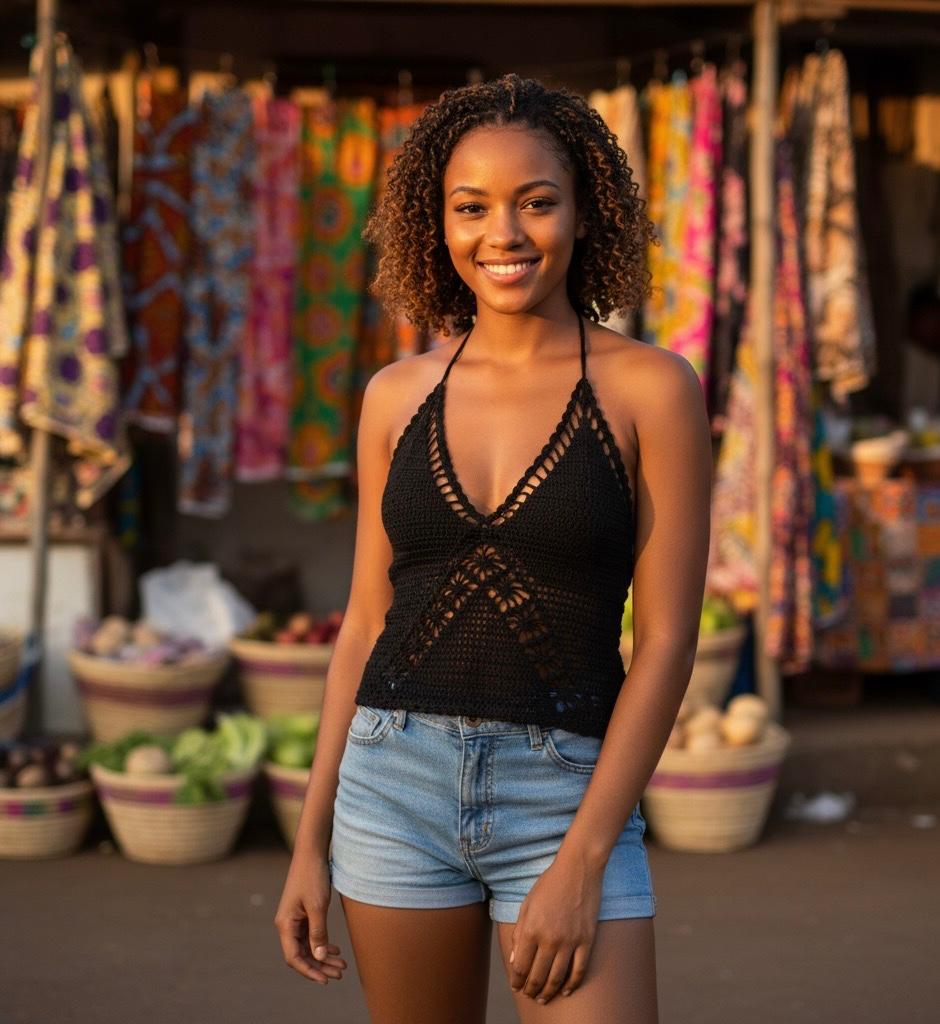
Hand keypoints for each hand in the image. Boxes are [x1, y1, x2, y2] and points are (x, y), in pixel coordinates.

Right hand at [274, 853, 347, 985]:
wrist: (312, 852)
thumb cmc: (313, 876)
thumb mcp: (318, 906)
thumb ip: (318, 932)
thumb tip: (319, 957)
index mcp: (285, 924)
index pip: (293, 958)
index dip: (309, 971)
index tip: (325, 980)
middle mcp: (287, 924)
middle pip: (302, 954)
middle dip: (320, 966)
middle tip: (340, 973)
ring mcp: (295, 919)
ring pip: (308, 945)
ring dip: (323, 956)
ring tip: (341, 965)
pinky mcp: (303, 913)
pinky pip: (311, 935)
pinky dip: (322, 943)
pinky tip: (335, 949)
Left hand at [507, 850, 604, 1003]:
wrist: (578, 869)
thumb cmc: (550, 884)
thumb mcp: (527, 904)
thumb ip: (519, 932)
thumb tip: (515, 959)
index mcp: (532, 929)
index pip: (521, 966)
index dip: (517, 980)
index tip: (516, 986)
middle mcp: (550, 939)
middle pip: (538, 976)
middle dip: (531, 989)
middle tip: (529, 995)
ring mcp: (570, 941)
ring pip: (557, 977)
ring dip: (549, 992)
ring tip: (543, 998)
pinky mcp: (587, 941)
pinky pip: (579, 970)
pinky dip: (572, 984)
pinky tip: (566, 990)